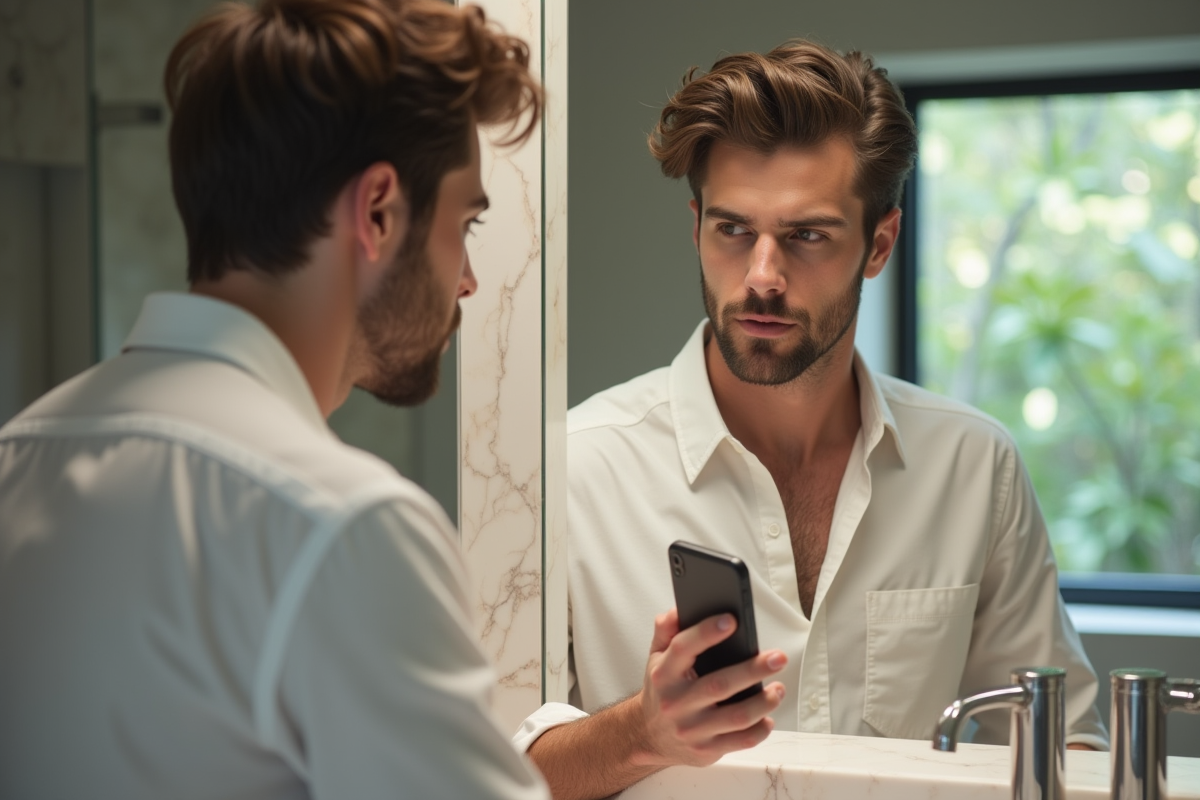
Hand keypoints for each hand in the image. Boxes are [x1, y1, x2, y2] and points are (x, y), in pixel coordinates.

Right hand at [633, 608, 786, 768]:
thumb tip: (681, 608)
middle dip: (752, 670)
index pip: (683, 648)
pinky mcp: (707, 750)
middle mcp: (676, 703)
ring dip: (763, 702)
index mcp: (664, 674)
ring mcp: (692, 729)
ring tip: (778, 688)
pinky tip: (768, 717)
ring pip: (735, 717)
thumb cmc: (661, 691)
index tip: (731, 620)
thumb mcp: (656, 656)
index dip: (707, 633)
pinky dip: (760, 729)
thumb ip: (666, 629)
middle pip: (718, 685)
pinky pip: (740, 742)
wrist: (648, 736)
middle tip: (776, 658)